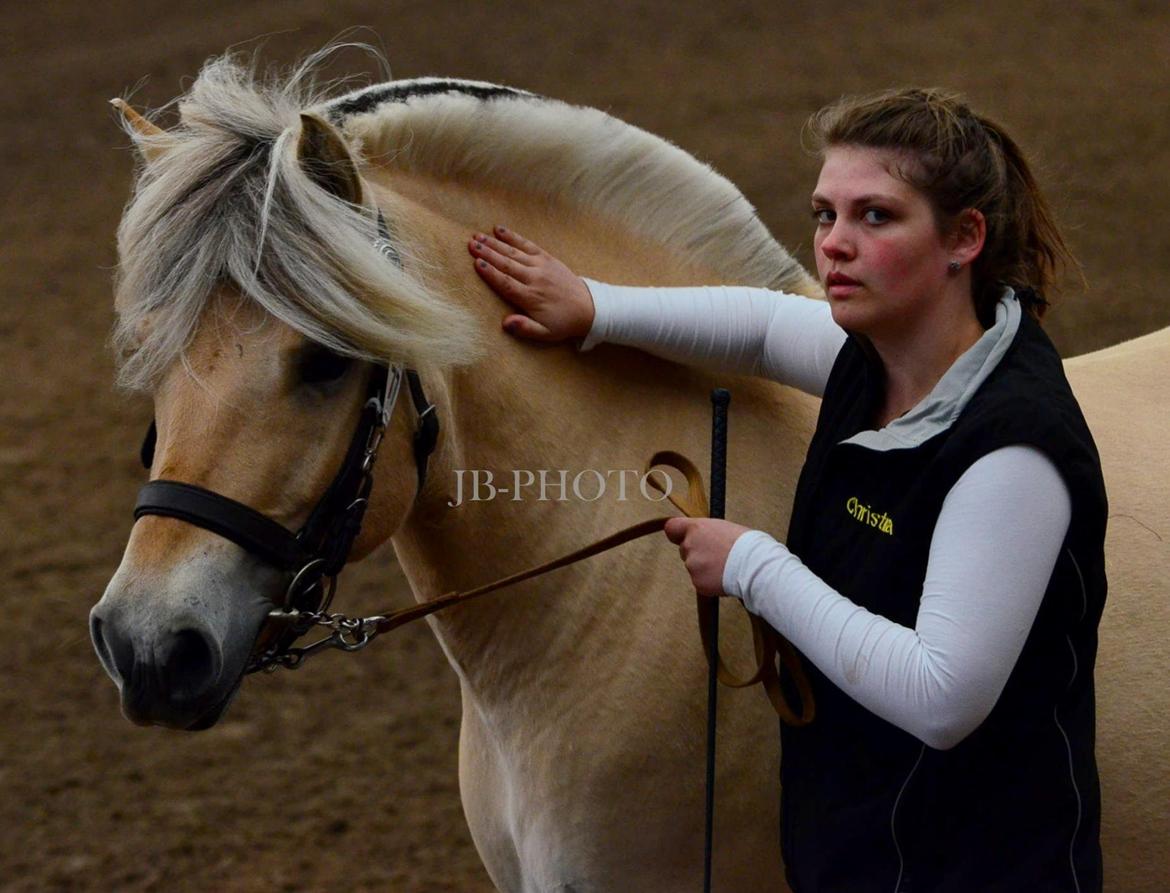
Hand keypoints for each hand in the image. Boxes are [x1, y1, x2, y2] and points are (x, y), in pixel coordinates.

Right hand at [468, 226, 595, 341]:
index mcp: (531, 297)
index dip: (490, 273)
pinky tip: (499, 229)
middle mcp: (534, 279)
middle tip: (471, 244)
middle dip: (488, 253)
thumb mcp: (545, 333)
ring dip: (495, 243)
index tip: (477, 263)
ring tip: (478, 236)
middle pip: (507, 264)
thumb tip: (505, 323)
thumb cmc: (563, 322)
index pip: (506, 283)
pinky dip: (513, 236)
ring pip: (514, 252)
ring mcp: (541, 266)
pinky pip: (527, 245)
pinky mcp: (547, 258)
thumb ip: (525, 328)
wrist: (588, 308)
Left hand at [663, 517, 752, 596]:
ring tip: (725, 566)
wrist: (755, 566)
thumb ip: (707, 532)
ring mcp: (692, 566)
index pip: (672, 528)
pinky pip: (699, 581)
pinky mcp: (697, 583)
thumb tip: (703, 536)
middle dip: (697, 552)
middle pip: (684, 549)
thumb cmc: (746, 543)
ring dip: (704, 567)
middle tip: (717, 554)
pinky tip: (724, 577)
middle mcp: (689, 546)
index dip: (677, 533)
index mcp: (696, 529)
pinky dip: (709, 581)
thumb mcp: (724, 527)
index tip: (681, 536)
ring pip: (693, 566)